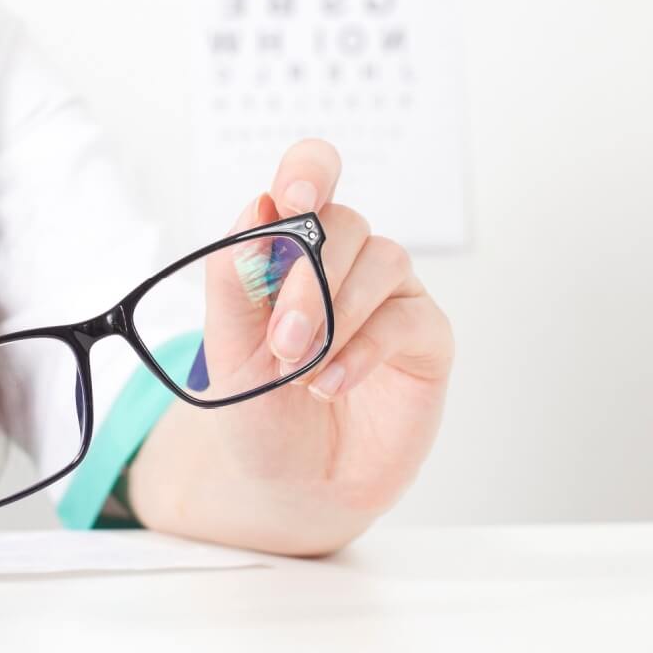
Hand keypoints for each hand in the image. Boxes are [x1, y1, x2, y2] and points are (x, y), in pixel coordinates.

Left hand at [131, 140, 452, 555]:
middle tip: (282, 342)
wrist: (289, 481)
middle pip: (342, 223)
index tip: (293, 199)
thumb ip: (235, 279)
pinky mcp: (425, 339)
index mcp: (293, 248)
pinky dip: (363, 351)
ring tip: (301, 370)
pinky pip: (405, 319)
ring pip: (382, 259)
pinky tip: (331, 384)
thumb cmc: (260, 406)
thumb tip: (255, 208)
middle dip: (307, 281)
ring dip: (335, 314)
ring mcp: (389, 296)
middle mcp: (345, 261)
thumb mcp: (227, 347)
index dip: (309, 171)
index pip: (311, 177)